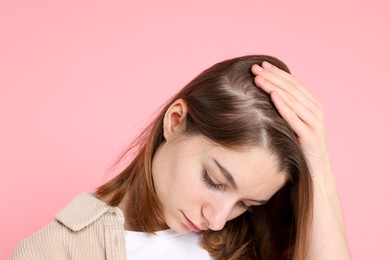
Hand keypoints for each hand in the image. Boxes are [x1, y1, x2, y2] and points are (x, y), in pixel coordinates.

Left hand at [251, 61, 330, 176]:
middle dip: (272, 76)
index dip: (278, 73)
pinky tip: (272, 96)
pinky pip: (294, 118)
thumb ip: (287, 110)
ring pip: (293, 100)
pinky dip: (283, 105)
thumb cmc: (301, 147)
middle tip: (255, 68)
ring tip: (258, 78)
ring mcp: (315, 123)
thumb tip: (268, 95)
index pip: (294, 83)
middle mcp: (316, 111)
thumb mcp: (295, 125)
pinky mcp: (310, 136)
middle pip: (292, 88)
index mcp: (312, 105)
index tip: (261, 65)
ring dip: (274, 87)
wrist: (317, 172)